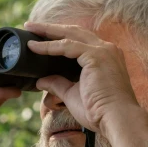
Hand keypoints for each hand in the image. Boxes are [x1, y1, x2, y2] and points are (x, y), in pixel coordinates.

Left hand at [24, 21, 142, 137]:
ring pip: (70, 34)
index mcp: (105, 58)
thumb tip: (40, 81)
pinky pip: (67, 46)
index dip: (59, 37)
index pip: (80, 40)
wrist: (117, 120)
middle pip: (74, 31)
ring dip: (48, 31)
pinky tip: (34, 47)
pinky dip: (50, 46)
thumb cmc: (99, 112)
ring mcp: (103, 51)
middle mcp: (107, 50)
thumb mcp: (73, 95)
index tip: (40, 37)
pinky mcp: (96, 56)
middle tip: (31, 26)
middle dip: (51, 28)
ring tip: (30, 28)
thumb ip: (58, 84)